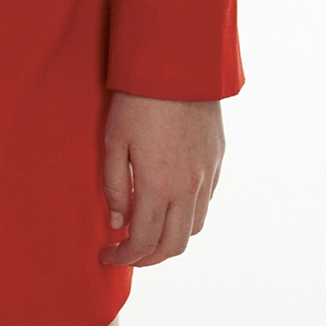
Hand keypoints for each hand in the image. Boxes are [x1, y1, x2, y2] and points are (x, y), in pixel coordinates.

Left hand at [99, 91, 224, 266]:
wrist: (179, 66)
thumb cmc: (138, 100)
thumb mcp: (113, 140)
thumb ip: (115, 186)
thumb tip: (117, 222)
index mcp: (160, 186)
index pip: (144, 242)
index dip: (124, 257)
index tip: (107, 254)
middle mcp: (189, 189)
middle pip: (173, 247)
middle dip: (148, 259)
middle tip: (126, 253)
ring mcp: (207, 176)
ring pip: (193, 228)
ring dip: (170, 239)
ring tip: (148, 231)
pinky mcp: (217, 161)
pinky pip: (206, 202)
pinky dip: (187, 215)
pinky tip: (169, 204)